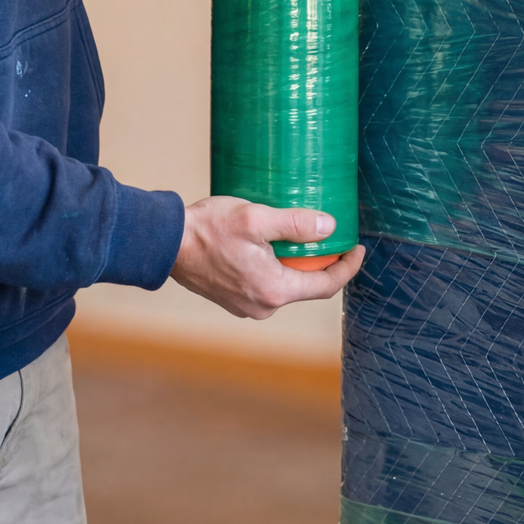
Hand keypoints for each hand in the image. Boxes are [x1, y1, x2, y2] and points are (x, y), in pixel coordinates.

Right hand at [169, 195, 365, 318]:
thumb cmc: (208, 229)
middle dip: (323, 263)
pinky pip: (268, 285)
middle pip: (307, 286)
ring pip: (286, 285)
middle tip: (331, 236)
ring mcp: (247, 306)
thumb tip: (329, 227)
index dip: (347, 267)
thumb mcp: (256, 218)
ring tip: (302, 237)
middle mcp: (263, 306)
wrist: (165, 243)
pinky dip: (278, 268)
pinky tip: (274, 246)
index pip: (326, 285)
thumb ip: (295, 224)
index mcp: (274, 290)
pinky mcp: (234, 299)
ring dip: (298, 264)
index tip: (358, 248)